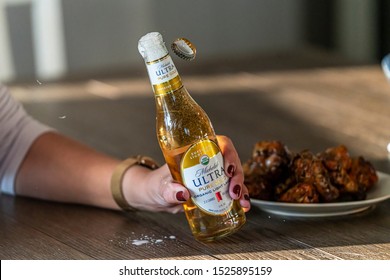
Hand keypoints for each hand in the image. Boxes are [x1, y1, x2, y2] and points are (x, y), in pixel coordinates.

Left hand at [124, 135, 250, 212]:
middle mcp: (208, 162)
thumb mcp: (159, 186)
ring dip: (241, 188)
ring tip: (241, 201)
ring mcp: (213, 176)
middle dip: (237, 175)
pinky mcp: (214, 190)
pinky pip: (231, 191)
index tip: (227, 168)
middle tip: (233, 190)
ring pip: (234, 177)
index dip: (229, 153)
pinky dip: (239, 198)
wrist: (155, 198)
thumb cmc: (156, 185)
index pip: (220, 143)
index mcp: (196, 152)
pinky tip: (242, 206)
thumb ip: (168, 190)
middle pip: (231, 161)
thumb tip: (182, 193)